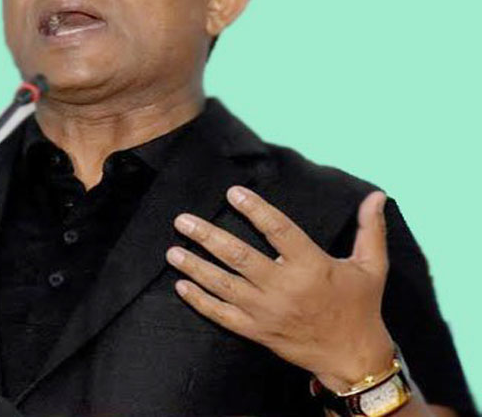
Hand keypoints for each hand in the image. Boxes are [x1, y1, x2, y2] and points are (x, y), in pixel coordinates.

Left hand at [165, 186, 393, 392]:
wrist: (353, 357)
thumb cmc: (361, 307)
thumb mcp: (371, 267)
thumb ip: (370, 229)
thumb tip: (377, 195)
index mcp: (311, 266)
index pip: (278, 230)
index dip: (255, 210)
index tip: (233, 193)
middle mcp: (284, 287)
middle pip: (239, 257)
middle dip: (207, 237)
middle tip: (182, 220)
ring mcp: (266, 311)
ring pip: (224, 285)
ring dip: (196, 267)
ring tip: (173, 250)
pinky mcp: (256, 331)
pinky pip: (222, 315)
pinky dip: (200, 301)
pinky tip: (181, 286)